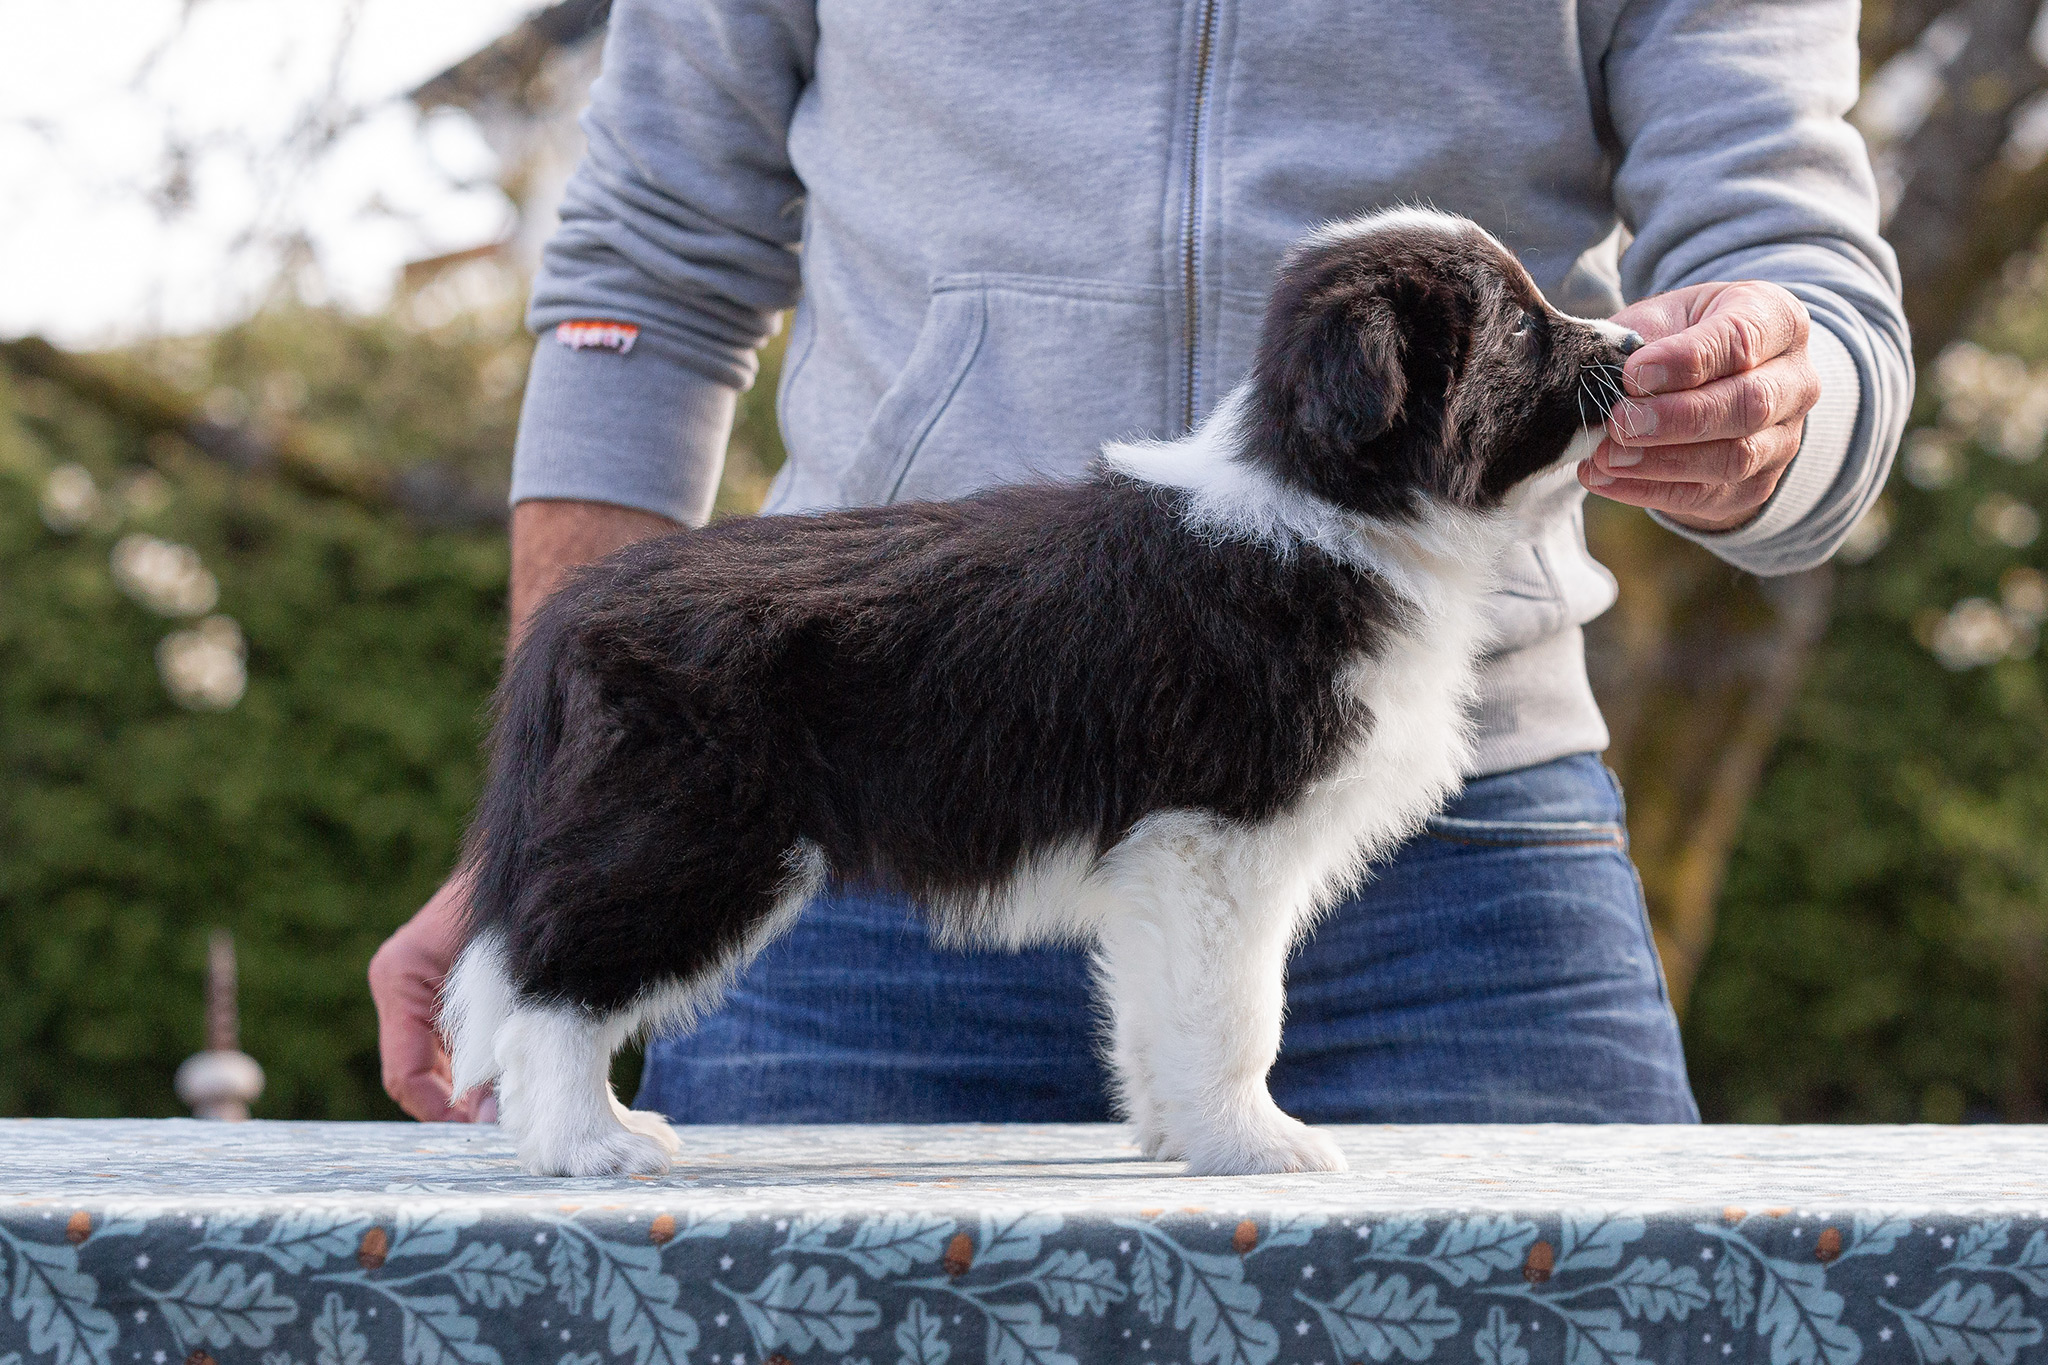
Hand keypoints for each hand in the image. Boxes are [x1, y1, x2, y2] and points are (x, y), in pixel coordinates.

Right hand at [368, 870, 493, 1121]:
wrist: (539, 861)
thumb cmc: (517, 911)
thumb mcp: (507, 983)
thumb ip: (493, 1044)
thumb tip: (489, 1112)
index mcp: (400, 980)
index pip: (406, 1076)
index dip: (444, 1113)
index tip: (485, 1131)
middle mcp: (400, 987)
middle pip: (420, 1077)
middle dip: (461, 1107)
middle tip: (507, 1127)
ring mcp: (419, 991)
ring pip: (439, 1067)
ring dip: (474, 1091)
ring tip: (516, 1107)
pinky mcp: (443, 993)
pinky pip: (454, 1048)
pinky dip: (482, 1068)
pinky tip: (517, 1078)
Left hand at [1581, 281, 1819, 531]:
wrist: (1711, 382)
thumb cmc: (1681, 338)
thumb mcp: (1664, 318)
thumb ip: (1638, 341)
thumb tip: (1602, 379)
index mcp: (1776, 320)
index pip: (1742, 340)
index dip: (1686, 360)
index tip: (1632, 373)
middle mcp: (1795, 381)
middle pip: (1748, 405)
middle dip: (1677, 418)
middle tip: (1620, 423)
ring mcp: (1783, 438)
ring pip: (1735, 458)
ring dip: (1663, 462)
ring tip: (1607, 456)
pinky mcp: (1757, 484)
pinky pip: (1708, 495)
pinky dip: (1649, 490)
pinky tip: (1604, 478)